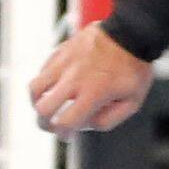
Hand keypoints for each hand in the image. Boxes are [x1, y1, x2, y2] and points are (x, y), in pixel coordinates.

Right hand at [29, 22, 155, 134]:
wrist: (130, 33)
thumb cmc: (134, 69)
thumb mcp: (132, 102)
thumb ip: (108, 119)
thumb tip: (85, 124)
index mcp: (93, 93)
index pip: (65, 122)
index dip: (63, 134)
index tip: (67, 135)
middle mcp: (74, 78)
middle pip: (43, 108)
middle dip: (44, 123)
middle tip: (52, 124)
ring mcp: (65, 63)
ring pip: (35, 88)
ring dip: (37, 102)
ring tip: (47, 105)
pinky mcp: (61, 51)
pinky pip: (43, 71)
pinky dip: (45, 83)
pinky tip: (57, 86)